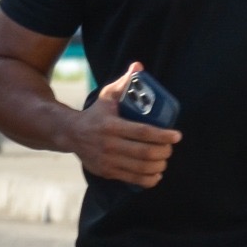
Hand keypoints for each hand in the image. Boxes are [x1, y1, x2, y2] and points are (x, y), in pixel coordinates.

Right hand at [67, 61, 179, 187]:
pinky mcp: (107, 172)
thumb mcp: (107, 97)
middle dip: (164, 152)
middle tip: (170, 147)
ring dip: (159, 166)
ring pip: (141, 168)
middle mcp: (108, 144)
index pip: (143, 132)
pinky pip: (133, 179)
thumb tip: (138, 67)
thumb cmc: (95, 113)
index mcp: (111, 125)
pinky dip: (150, 179)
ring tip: (164, 159)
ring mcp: (107, 160)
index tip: (177, 135)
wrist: (70, 133)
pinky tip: (156, 174)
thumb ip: (124, 84)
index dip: (163, 135)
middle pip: (145, 152)